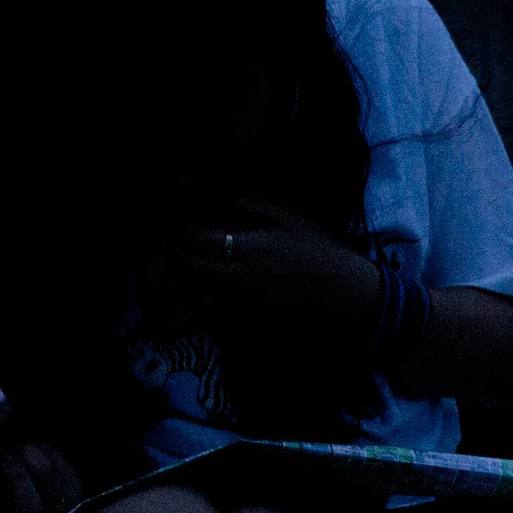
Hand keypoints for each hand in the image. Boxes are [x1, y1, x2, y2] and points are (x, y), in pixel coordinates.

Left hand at [182, 197, 382, 342]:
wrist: (334, 287)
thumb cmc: (312, 245)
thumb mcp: (284, 212)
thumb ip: (245, 202)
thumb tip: (212, 201)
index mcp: (246, 247)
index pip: (196, 237)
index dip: (183, 224)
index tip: (184, 213)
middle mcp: (234, 275)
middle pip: (187, 261)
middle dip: (178, 244)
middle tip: (181, 231)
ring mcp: (235, 297)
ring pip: (190, 285)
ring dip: (182, 267)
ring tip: (187, 252)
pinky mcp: (240, 312)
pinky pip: (203, 305)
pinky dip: (191, 291)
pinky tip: (196, 278)